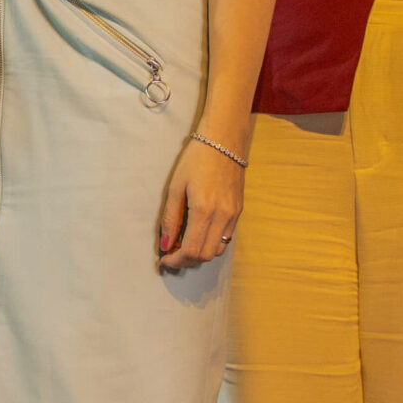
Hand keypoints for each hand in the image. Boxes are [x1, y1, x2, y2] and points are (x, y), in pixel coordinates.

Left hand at [157, 136, 242, 270]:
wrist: (224, 141)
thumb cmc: (196, 159)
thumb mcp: (175, 187)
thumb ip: (170, 219)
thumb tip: (165, 245)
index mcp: (204, 210)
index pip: (191, 251)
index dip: (176, 260)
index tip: (164, 259)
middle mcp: (223, 216)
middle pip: (205, 255)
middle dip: (186, 261)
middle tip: (171, 255)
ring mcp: (234, 215)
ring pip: (217, 250)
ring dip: (199, 254)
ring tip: (183, 245)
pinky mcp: (239, 211)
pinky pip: (226, 238)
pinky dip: (210, 244)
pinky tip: (198, 235)